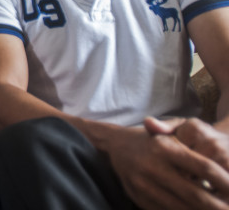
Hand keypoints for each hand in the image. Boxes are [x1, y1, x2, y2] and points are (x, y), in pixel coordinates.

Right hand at [105, 125, 228, 208]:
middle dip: (218, 205)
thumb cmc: (151, 140)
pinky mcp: (139, 199)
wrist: (116, 145)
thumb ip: (193, 142)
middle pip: (195, 193)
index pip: (204, 167)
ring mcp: (144, 186)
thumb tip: (219, 167)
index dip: (224, 180)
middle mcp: (153, 167)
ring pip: (182, 207)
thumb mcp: (170, 131)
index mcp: (164, 148)